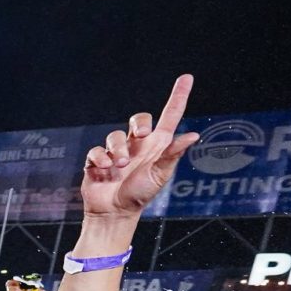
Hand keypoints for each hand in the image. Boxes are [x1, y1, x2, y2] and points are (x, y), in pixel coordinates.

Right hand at [80, 73, 197, 225]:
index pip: (170, 115)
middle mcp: (138, 145)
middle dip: (139, 123)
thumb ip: (173, 154)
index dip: (178, 96)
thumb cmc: (140, 195)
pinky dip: (100, 158)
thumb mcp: (160, 175)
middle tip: (141, 135)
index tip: (186, 78)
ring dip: (118, 150)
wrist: (114, 213)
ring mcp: (117, 152)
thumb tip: (193, 136)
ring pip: (115, 135)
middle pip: (139, 119)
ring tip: (121, 166)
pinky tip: (104, 170)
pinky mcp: (98, 160)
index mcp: (158, 146)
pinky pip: (97, 150)